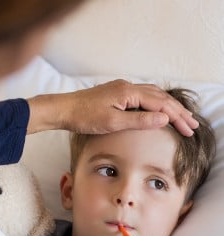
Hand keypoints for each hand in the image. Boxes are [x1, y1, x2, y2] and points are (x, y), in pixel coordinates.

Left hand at [27, 80, 197, 135]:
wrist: (64, 109)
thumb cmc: (84, 117)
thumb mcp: (113, 122)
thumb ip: (140, 120)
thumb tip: (164, 118)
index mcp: (129, 92)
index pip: (161, 104)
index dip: (177, 117)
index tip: (188, 129)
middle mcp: (128, 86)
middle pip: (160, 97)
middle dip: (178, 111)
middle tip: (192, 125)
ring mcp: (122, 89)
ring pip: (153, 95)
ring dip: (168, 106)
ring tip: (181, 117)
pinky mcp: (116, 93)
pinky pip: (143, 95)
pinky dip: (155, 103)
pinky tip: (157, 108)